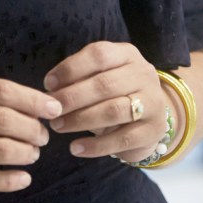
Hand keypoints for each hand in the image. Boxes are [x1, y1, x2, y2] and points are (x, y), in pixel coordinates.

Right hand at [0, 74, 63, 200]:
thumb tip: (24, 104)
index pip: (0, 90)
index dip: (32, 100)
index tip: (53, 108)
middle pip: (5, 120)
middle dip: (33, 129)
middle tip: (42, 137)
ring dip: (25, 153)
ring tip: (32, 155)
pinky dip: (10, 180)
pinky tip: (23, 179)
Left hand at [43, 41, 174, 162]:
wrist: (150, 115)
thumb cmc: (115, 92)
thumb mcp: (101, 76)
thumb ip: (80, 78)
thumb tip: (50, 88)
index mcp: (127, 55)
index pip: (99, 55)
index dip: (71, 68)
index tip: (48, 84)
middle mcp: (144, 75)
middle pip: (105, 84)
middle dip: (72, 97)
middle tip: (51, 110)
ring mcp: (153, 103)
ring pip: (113, 111)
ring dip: (80, 120)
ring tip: (58, 126)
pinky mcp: (153, 131)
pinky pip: (121, 139)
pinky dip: (95, 146)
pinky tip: (75, 148)